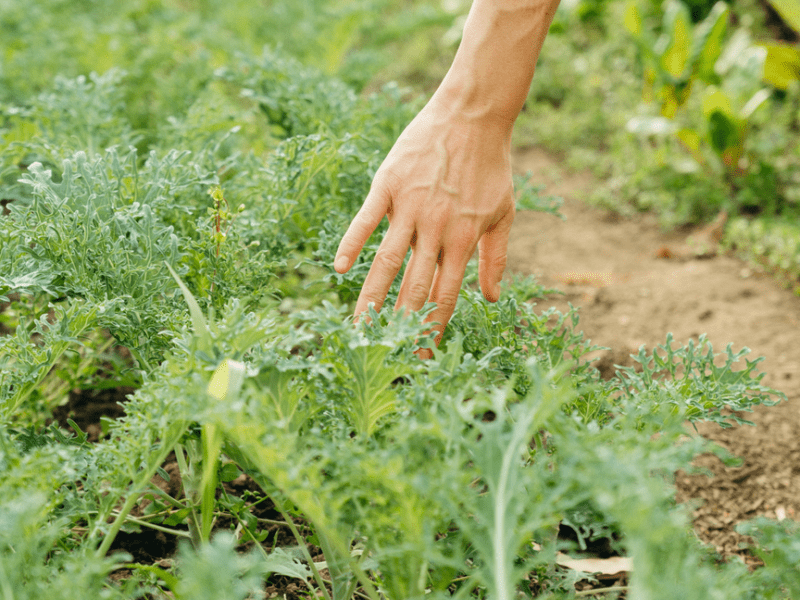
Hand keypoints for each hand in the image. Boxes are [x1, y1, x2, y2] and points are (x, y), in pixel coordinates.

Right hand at [334, 96, 515, 343]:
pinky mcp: (388, 184)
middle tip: (388, 353)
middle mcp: (436, 228)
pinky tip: (339, 268)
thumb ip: (495, 258)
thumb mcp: (504, 212)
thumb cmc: (491, 166)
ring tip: (360, 326)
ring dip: (372, 297)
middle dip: (402, 324)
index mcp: (464, 238)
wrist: (474, 115)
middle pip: (414, 286)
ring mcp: (410, 206)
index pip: (446, 294)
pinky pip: (366, 219)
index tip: (423, 355)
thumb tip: (492, 298)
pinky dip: (352, 242)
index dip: (434, 327)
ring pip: (387, 261)